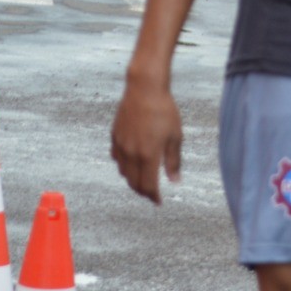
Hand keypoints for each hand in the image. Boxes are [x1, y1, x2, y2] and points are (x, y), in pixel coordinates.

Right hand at [110, 77, 182, 204]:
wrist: (144, 89)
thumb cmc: (164, 110)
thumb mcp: (175, 136)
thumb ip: (173, 161)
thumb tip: (175, 180)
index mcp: (148, 155)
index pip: (148, 186)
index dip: (153, 197)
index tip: (158, 202)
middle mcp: (131, 154)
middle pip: (133, 182)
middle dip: (143, 191)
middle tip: (151, 193)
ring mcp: (121, 145)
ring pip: (123, 172)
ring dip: (132, 180)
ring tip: (142, 179)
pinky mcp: (115, 136)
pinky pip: (116, 158)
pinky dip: (123, 166)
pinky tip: (131, 163)